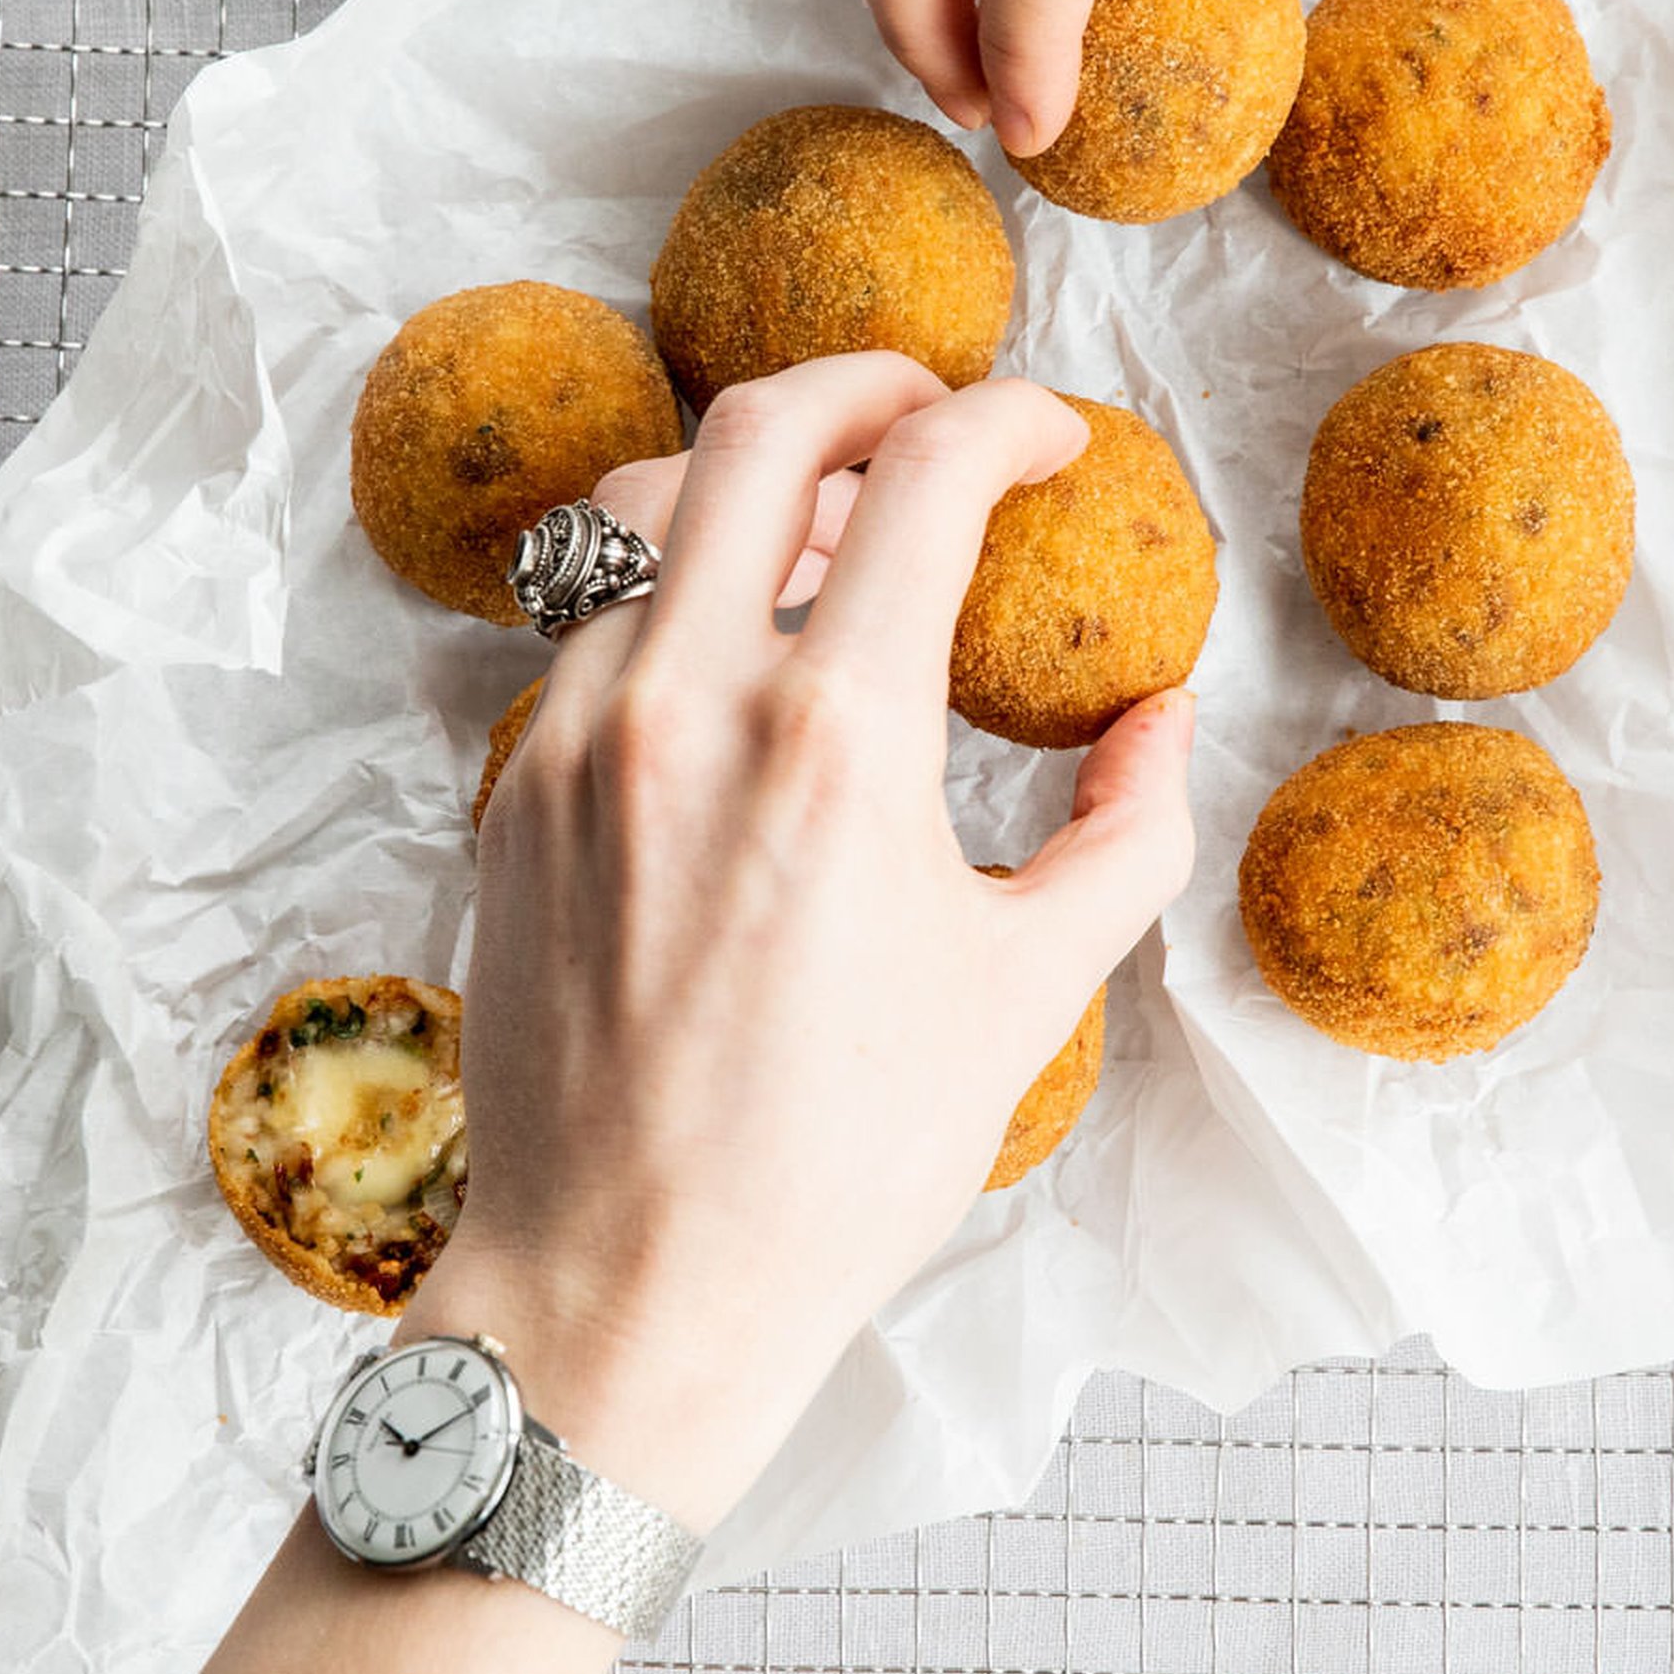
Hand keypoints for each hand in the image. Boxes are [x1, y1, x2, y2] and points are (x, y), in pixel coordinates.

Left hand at [408, 352, 1197, 1530]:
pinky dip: (664, 595)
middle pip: (758, 429)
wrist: (625, 1290)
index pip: (924, 475)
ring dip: (745, 486)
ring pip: (640, 514)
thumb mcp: (1027, 996)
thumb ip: (1122, 834)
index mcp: (836, 739)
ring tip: (821, 537)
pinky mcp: (510, 794)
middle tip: (926, 410)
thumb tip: (1163, 723)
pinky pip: (582, 627)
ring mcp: (573, 740)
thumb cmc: (833, 1165)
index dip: (1008, 422)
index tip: (1049, 441)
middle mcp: (685, 703)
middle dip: (864, 383)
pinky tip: (730, 665)